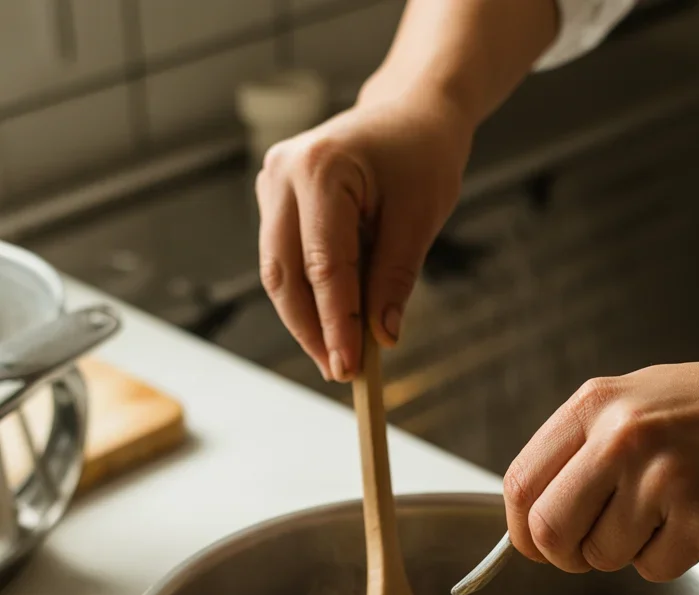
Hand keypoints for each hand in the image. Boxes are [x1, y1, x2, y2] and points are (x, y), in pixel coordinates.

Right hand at [255, 94, 471, 381]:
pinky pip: (285, 261)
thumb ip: (395, 278)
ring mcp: (272, 184)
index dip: (335, 323)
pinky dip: (307, 296)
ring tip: (337, 357)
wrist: (411, 113)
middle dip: (312, 330)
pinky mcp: (275, 200)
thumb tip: (381, 337)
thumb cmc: (421, 156)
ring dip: (305, 320)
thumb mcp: (420, 218)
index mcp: (320, 169)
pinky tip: (331, 324)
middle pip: (285, 275)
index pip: (324, 266)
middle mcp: (282, 173)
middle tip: (340, 373)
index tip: (349, 367)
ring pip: (278, 273)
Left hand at [503, 351, 698, 579]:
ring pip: (603, 557)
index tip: (536, 543)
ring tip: (664, 513)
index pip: (520, 484)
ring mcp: (664, 482)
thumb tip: (531, 512)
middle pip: (550, 532)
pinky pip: (653, 569)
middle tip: (589, 549)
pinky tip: (695, 520)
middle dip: (563, 555)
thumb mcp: (634, 399)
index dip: (521, 528)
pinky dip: (668, 558)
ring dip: (626, 552)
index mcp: (596, 405)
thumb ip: (579, 448)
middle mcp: (623, 440)